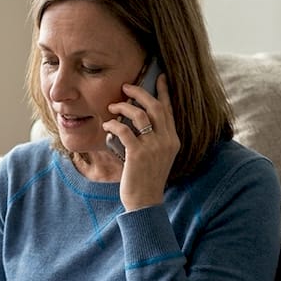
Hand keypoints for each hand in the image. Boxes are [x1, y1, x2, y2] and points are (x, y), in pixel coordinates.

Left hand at [103, 74, 180, 210]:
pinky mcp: (137, 154)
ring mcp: (153, 147)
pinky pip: (124, 130)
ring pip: (140, 115)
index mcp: (173, 140)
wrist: (145, 203)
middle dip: (140, 92)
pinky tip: (107, 125)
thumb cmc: (147, 180)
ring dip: (123, 107)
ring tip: (112, 107)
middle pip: (155, 107)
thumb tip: (140, 121)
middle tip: (125, 87)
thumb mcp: (158, 157)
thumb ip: (155, 139)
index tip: (160, 77)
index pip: (169, 110)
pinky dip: (114, 124)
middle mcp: (166, 141)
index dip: (164, 92)